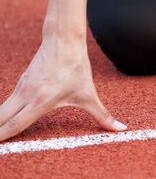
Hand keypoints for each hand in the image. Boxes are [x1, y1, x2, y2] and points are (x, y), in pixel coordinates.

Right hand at [0, 34, 125, 141]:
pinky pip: (7, 103)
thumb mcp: (89, 95)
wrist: (63, 41)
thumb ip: (103, 116)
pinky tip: (3, 121)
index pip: (16, 123)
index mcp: (41, 101)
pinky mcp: (21, 83)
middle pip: (1, 118)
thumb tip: (121, 129)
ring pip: (1, 110)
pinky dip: (2, 114)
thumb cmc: (76, 67)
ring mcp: (21, 88)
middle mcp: (26, 95)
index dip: (3, 137)